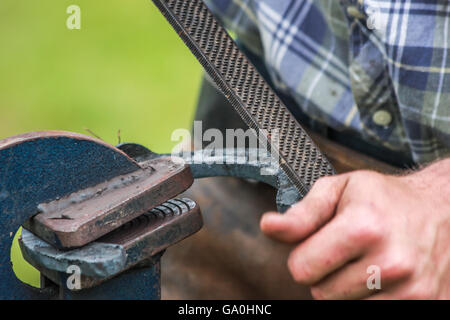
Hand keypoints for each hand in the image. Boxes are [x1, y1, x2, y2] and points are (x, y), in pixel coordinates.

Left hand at [260, 159, 449, 298]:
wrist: (441, 209)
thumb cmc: (382, 197)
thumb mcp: (338, 190)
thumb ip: (301, 213)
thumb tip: (268, 226)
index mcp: (363, 227)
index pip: (301, 269)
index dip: (303, 256)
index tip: (318, 243)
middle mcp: (391, 263)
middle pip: (322, 294)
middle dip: (325, 274)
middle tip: (346, 251)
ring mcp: (412, 290)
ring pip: (346, 308)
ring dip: (348, 289)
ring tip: (366, 261)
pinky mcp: (426, 305)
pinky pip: (373, 314)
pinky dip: (370, 299)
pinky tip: (381, 277)